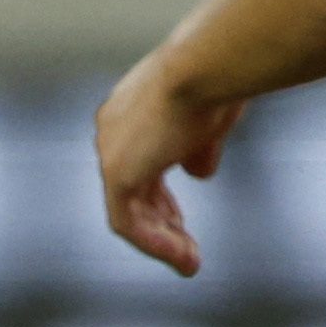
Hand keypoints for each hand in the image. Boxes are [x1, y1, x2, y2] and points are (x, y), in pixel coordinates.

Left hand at [95, 50, 241, 277]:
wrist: (205, 65)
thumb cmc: (215, 78)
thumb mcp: (209, 117)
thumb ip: (197, 147)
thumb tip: (199, 174)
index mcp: (129, 108)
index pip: (140, 161)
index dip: (159, 194)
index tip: (180, 219)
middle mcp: (111, 128)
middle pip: (131, 188)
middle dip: (161, 220)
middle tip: (186, 246)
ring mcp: (109, 150)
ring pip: (128, 210)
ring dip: (161, 239)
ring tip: (190, 261)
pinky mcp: (117, 172)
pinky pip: (127, 223)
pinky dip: (155, 243)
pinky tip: (182, 256)